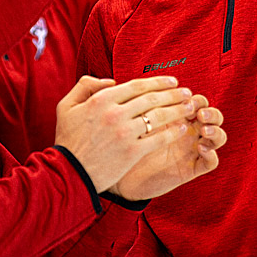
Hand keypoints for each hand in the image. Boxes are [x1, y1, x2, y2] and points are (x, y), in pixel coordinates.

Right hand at [54, 75, 198, 192]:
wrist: (68, 174)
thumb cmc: (67, 140)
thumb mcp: (66, 106)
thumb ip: (86, 86)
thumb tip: (111, 81)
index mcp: (101, 100)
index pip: (137, 86)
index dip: (158, 82)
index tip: (173, 82)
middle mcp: (114, 113)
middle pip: (152, 99)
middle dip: (174, 94)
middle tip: (188, 93)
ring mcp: (124, 133)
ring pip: (158, 116)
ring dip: (177, 110)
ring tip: (190, 108)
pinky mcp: (131, 152)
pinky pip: (157, 138)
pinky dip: (172, 132)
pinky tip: (181, 128)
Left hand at [109, 96, 225, 200]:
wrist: (122, 175)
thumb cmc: (126, 145)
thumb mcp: (133, 122)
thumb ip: (137, 105)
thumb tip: (126, 84)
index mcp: (178, 118)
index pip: (198, 102)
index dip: (197, 99)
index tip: (185, 98)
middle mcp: (189, 132)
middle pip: (214, 116)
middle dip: (211, 112)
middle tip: (199, 114)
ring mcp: (193, 150)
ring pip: (219, 137)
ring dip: (216, 131)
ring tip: (204, 130)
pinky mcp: (192, 168)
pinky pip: (212, 162)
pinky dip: (212, 154)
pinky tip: (201, 148)